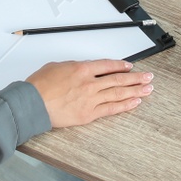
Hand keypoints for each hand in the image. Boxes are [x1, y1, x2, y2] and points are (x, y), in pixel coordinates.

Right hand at [26, 59, 152, 127]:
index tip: (130, 67)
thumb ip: (73, 67)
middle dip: (135, 78)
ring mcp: (91, 99)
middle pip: (118, 79)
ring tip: (147, 89)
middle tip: (148, 77)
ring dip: (135, 90)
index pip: (107, 66)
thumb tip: (83, 69)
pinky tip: (135, 102)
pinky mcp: (89, 114)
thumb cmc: (39, 86)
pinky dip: (125, 106)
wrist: (32, 104)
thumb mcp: (56, 67)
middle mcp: (90, 83)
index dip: (121, 66)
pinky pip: (111, 109)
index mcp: (82, 69)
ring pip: (118, 94)